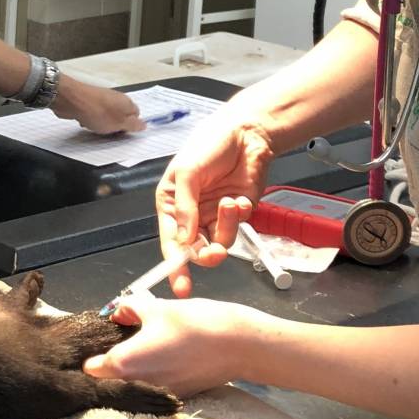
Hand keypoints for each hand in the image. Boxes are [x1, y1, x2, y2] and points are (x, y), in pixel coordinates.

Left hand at [51, 76, 143, 134]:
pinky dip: (91, 119)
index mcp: (127, 102)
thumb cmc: (98, 112)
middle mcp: (116, 98)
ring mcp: (102, 98)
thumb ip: (134, 125)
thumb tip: (144, 125)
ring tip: (96, 127)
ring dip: (102, 124)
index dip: (131, 125)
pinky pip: (94, 114)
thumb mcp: (121, 123)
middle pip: (121, 116)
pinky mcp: (89, 101)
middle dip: (116, 126)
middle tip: (110, 132)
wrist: (73, 101)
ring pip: (107, 116)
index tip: (124, 133)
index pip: (136, 115)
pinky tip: (86, 122)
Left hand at [83, 295, 259, 398]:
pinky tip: (164, 358)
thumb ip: (129, 309)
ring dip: (133, 372)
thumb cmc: (195, 323)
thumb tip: (117, 311)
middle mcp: (137, 385)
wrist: (238, 345)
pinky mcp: (177, 396)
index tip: (100, 343)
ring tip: (145, 349)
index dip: (92, 355)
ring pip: (132, 386)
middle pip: (109, 381)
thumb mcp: (156, 307)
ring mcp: (158, 394)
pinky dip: (153, 377)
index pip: (90, 369)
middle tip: (121, 343)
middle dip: (110, 365)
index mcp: (124, 363)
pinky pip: (153, 388)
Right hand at [156, 116, 273, 295]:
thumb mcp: (188, 172)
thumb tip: (183, 240)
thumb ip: (185, 207)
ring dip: (226, 225)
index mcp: (172, 205)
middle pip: (196, 249)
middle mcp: (192, 215)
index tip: (181, 285)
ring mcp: (216, 216)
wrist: (246, 133)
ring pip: (220, 241)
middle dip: (206, 253)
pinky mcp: (238, 213)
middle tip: (215, 253)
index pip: (171, 242)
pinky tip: (239, 197)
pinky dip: (239, 214)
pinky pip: (238, 227)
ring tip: (230, 202)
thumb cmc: (208, 145)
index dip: (175, 266)